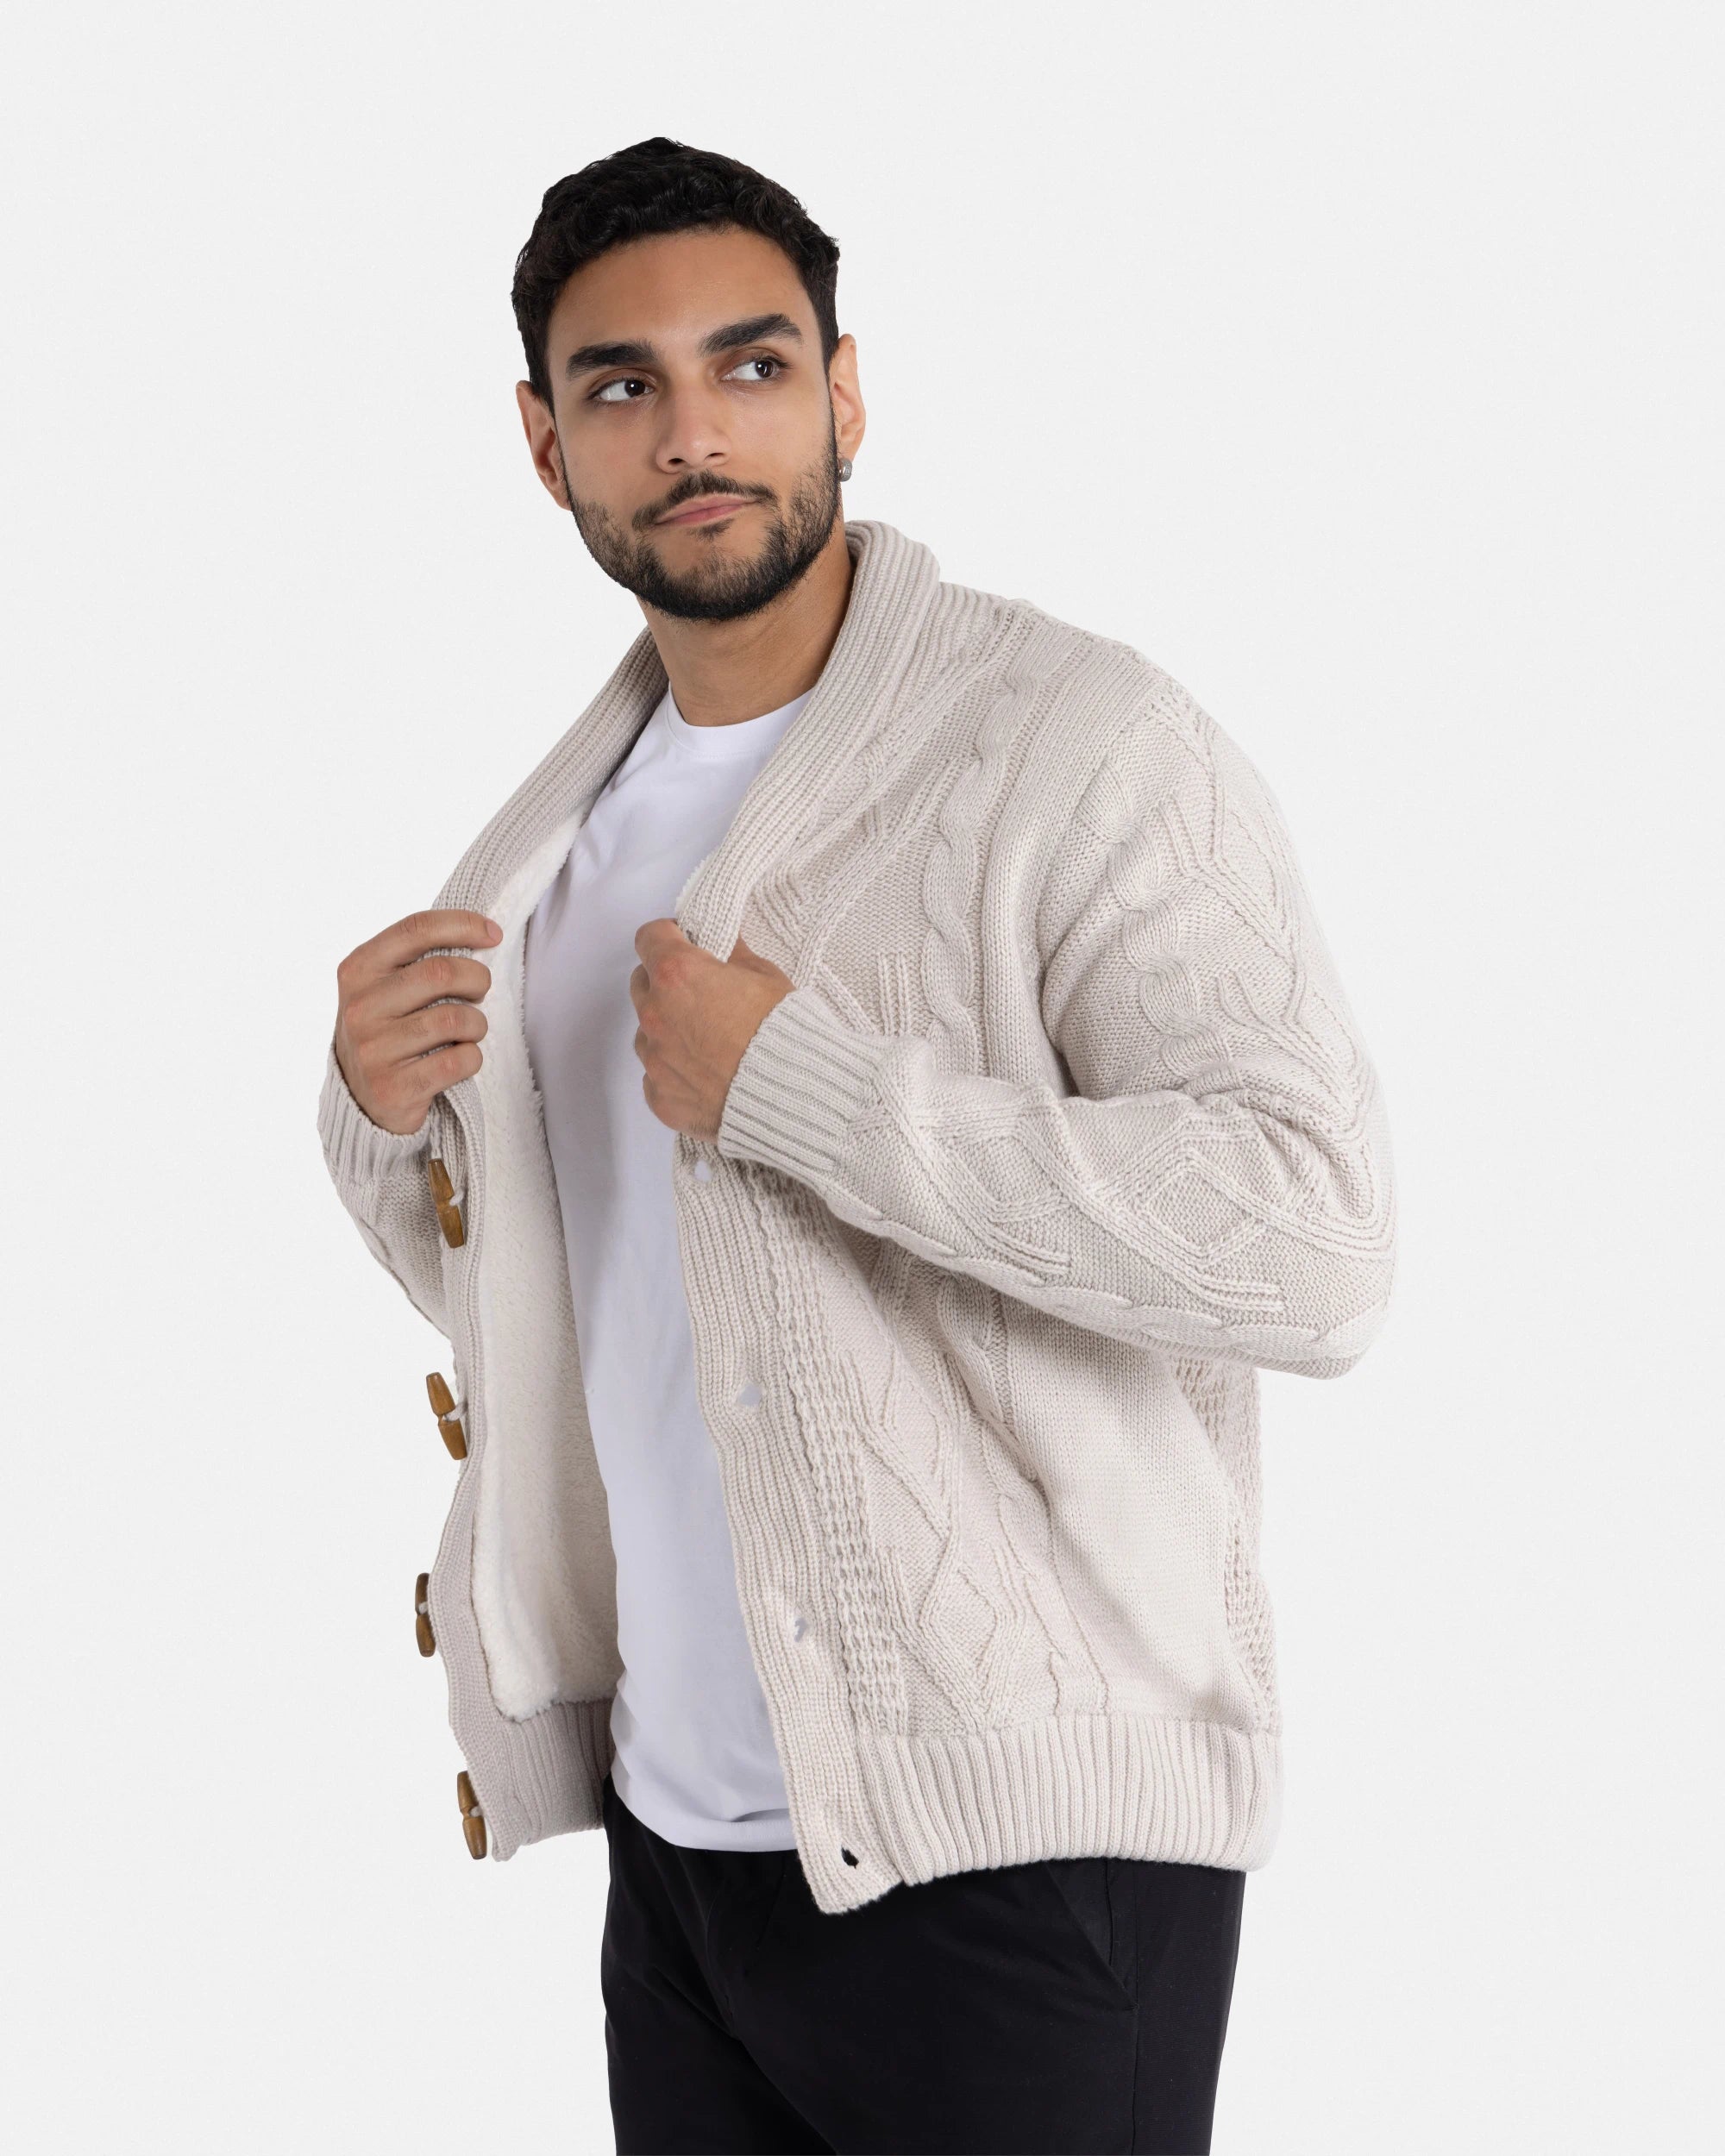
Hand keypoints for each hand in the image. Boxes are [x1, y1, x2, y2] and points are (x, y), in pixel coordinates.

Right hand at [332, 909, 502, 1134]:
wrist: (362, 1099)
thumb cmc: (389, 1030)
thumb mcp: (386, 986)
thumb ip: (418, 958)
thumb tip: (482, 932)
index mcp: (358, 970)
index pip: (415, 930)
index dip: (462, 925)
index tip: (493, 933)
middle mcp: (360, 1008)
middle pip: (441, 972)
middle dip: (477, 978)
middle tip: (480, 991)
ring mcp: (373, 1050)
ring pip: (454, 1019)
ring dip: (477, 1024)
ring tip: (469, 1030)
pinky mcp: (394, 1088)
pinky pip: (458, 1061)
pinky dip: (472, 1058)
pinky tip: (461, 1059)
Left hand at [630, 921, 793, 1140]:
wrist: (793, 1095)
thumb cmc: (783, 1033)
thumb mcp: (767, 977)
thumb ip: (734, 955)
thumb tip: (725, 944)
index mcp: (677, 975)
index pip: (649, 937)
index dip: (668, 937)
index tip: (684, 943)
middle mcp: (656, 1015)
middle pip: (642, 984)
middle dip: (666, 983)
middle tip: (701, 993)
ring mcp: (655, 1060)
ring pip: (646, 1032)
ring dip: (668, 1029)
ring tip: (708, 1041)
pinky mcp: (661, 1097)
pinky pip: (656, 1077)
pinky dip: (676, 1072)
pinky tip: (707, 1075)